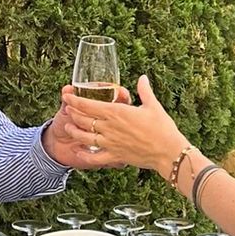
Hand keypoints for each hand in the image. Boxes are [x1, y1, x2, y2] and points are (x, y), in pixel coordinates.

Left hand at [57, 75, 192, 171]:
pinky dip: (85, 155)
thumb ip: (144, 91)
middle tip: (67, 109)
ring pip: (85, 137)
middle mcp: (110, 127)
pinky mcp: (115, 156)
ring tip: (69, 128)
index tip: (66, 95)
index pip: (89, 104)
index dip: (75, 100)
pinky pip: (95, 157)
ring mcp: (111, 143)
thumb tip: (143, 77)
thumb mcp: (153, 105)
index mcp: (117, 112)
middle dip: (73, 113)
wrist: (168, 152)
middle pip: (84, 119)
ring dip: (75, 132)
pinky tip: (79, 152)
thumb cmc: (163, 127)